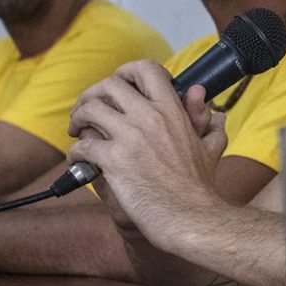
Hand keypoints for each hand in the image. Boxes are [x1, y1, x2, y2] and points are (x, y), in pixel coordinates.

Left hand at [67, 61, 228, 251]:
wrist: (190, 216)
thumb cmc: (199, 186)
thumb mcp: (210, 146)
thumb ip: (206, 119)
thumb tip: (204, 100)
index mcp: (172, 111)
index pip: (145, 69)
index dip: (126, 72)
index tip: (118, 85)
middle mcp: (150, 117)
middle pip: (109, 85)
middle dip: (92, 95)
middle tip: (88, 110)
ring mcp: (130, 138)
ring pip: (89, 110)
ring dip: (78, 119)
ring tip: (77, 131)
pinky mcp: (114, 161)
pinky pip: (82, 145)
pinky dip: (75, 152)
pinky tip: (80, 160)